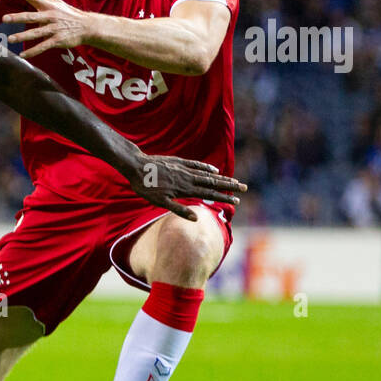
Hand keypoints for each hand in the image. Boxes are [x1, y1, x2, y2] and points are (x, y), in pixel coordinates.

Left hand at [5, 0, 94, 56]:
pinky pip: (43, 46)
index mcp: (49, 6)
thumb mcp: (56, 1)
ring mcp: (54, 29)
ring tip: (10, 39)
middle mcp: (50, 16)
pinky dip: (32, 51)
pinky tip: (22, 55)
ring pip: (36, 33)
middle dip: (18, 17)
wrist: (87, 27)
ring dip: (22, 36)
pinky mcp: (58, 40)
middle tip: (5, 18)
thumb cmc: (68, 13)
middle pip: (32, 16)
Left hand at [122, 154, 246, 221]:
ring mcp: (184, 169)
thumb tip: (196, 218)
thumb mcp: (160, 202)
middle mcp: (187, 178)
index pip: (209, 194)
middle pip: (212, 183)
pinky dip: (206, 167)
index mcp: (184, 189)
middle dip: (229, 186)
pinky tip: (214, 170)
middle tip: (244, 188)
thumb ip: (179, 210)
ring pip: (207, 174)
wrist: (136, 166)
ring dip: (221, 177)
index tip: (237, 201)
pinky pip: (196, 164)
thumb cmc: (146, 187)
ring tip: (234, 180)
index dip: (223, 198)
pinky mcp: (178, 162)